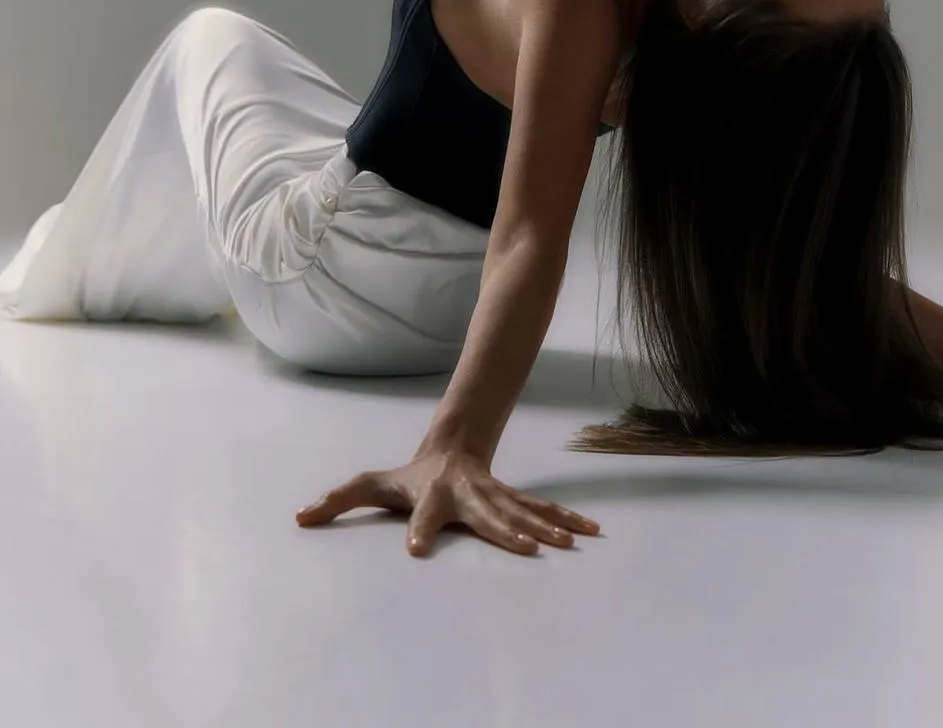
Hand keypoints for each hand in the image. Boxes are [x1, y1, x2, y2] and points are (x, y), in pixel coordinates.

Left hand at [295, 449, 599, 556]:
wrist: (452, 444)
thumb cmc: (408, 474)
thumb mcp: (373, 484)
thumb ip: (338, 499)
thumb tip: (300, 516)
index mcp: (433, 496)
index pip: (422, 514)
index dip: (417, 530)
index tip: (414, 549)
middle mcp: (468, 495)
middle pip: (488, 515)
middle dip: (508, 531)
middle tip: (528, 548)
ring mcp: (495, 496)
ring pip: (524, 512)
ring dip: (548, 527)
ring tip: (570, 542)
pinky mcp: (513, 501)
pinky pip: (542, 511)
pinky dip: (567, 519)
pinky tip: (590, 531)